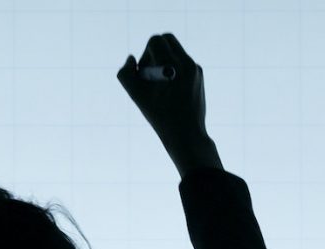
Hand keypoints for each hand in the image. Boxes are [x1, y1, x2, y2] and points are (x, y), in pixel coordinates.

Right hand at [117, 33, 221, 175]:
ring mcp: (195, 68)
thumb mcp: (136, 96)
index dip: (145, 55)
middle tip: (150, 74)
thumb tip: (131, 59)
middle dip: (155, 51)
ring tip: (160, 85)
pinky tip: (170, 91)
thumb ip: (125, 75)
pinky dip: (173, 70)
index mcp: (171, 64)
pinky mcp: (199, 76)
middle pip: (167, 39)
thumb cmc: (159, 117)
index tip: (144, 73)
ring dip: (163, 61)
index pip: (155, 41)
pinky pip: (183, 63)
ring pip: (175, 51)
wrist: (187, 134)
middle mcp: (186, 62)